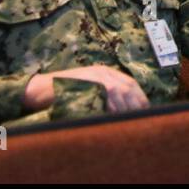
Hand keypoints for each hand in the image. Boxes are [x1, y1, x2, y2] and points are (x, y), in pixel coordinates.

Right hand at [22, 65, 148, 112]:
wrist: (42, 89)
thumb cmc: (64, 94)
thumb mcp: (88, 89)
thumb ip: (103, 95)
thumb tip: (122, 110)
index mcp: (104, 72)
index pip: (129, 82)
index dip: (139, 96)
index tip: (146, 108)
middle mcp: (101, 71)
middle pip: (127, 85)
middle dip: (137, 101)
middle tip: (143, 115)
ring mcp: (93, 75)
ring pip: (118, 89)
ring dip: (126, 105)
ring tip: (131, 117)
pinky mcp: (86, 82)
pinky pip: (104, 93)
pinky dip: (112, 104)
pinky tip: (116, 114)